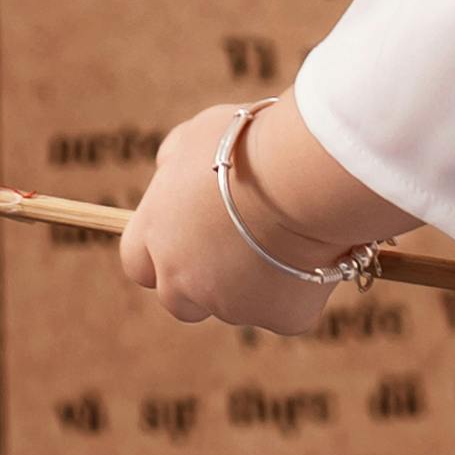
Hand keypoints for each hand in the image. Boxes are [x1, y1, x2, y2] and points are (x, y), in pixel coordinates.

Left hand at [114, 94, 391, 337]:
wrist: (303, 176)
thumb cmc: (249, 145)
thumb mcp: (194, 137)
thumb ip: (173, 162)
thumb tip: (168, 172)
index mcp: (155, 235)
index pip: (137, 262)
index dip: (160, 252)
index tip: (186, 237)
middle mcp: (183, 281)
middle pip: (179, 300)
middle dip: (202, 281)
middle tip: (237, 247)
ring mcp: (231, 306)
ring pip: (238, 304)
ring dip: (253, 281)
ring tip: (287, 236)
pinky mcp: (280, 318)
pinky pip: (287, 310)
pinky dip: (300, 287)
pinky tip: (316, 252)